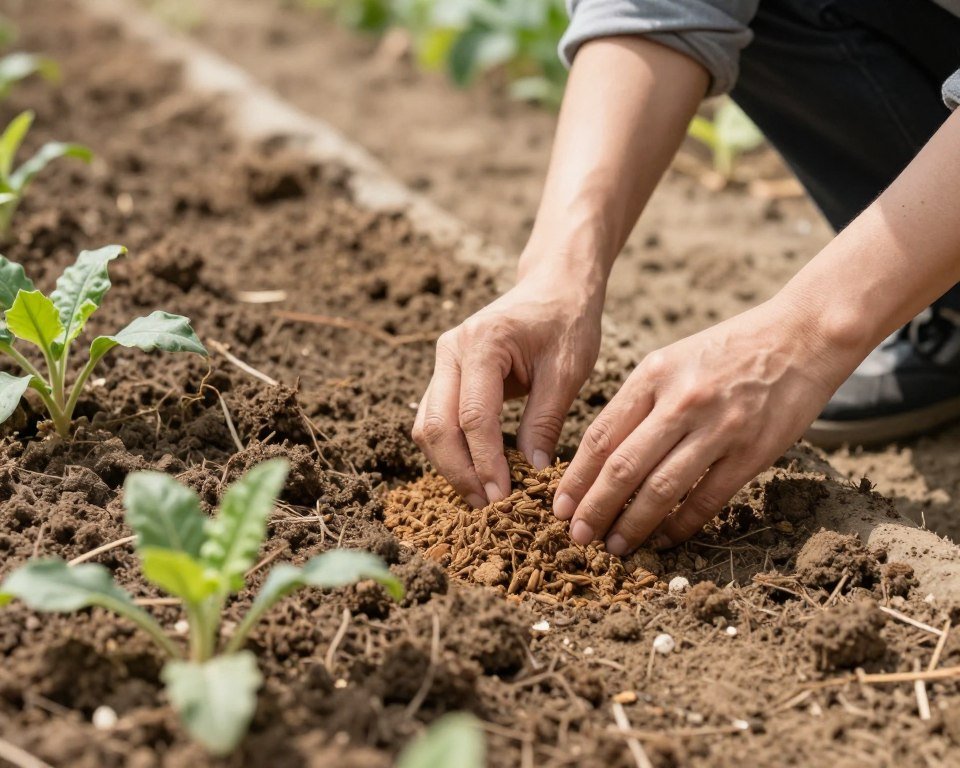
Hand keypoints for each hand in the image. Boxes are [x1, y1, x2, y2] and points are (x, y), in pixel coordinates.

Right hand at [413, 265, 603, 506]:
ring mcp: (443, 361)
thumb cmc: (567, 322)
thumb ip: (546, 419)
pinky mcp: (446, 373)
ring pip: (427, 425)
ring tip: (481, 497)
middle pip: (436, 425)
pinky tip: (476, 472)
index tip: (503, 497)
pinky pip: (436, 419)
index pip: (474, 416)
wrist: (554, 287)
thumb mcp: (568, 369)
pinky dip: (450, 449)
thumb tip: (533, 470)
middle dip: (459, 471)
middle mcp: (451, 350)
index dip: (486, 462)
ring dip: (449, 465)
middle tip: (488, 507)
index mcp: (483, 343)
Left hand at [553, 297, 862, 553]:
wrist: (802, 336)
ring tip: (614, 546)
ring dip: (633, 524)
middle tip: (576, 536)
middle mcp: (682, 401)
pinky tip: (663, 539)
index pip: (602, 436)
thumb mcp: (673, 360)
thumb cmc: (729, 350)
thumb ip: (639, 401)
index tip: (559, 506)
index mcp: (654, 376)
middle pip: (624, 467)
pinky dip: (680, 525)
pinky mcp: (753, 452)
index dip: (576, 477)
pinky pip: (707, 499)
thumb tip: (601, 455)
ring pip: (662, 489)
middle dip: (594, 508)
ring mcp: (719, 428)